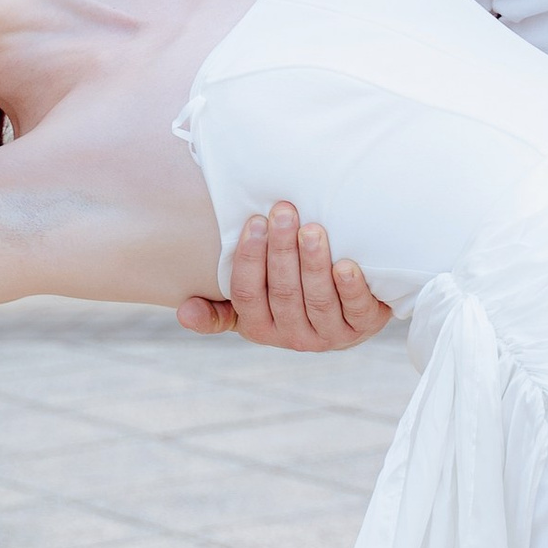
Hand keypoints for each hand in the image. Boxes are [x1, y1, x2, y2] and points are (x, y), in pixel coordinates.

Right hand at [175, 201, 393, 348]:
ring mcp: (330, 335)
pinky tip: (347, 265)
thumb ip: (218, 308)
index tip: (254, 221)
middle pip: (284, 293)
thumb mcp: (253, 304)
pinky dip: (351, 287)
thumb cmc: (290, 297)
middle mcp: (293, 337)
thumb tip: (184, 311)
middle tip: (284, 211)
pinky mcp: (363, 327)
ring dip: (314, 263)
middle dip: (282, 250)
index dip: (250, 258)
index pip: (247, 294)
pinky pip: (357, 310)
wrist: (347, 314)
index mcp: (259, 328)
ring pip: (318, 299)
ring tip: (313, 230)